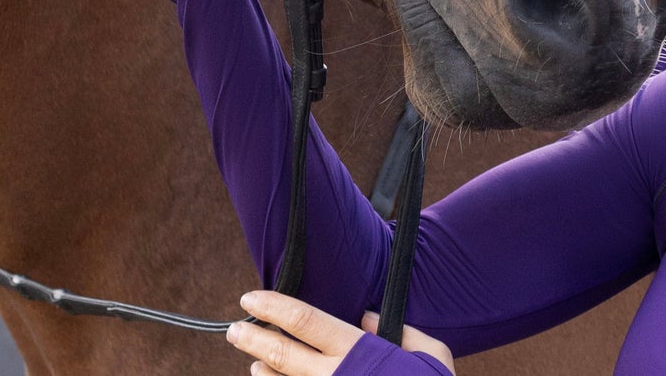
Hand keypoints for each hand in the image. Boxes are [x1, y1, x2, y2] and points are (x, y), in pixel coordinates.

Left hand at [226, 290, 454, 373]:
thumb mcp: (431, 354)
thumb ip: (402, 332)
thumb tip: (365, 317)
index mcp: (358, 351)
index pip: (305, 320)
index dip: (273, 306)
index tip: (250, 298)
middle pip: (281, 352)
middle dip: (252, 338)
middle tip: (233, 329)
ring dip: (262, 372)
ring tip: (253, 362)